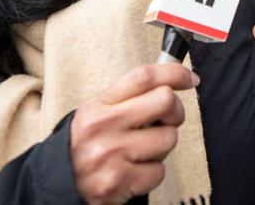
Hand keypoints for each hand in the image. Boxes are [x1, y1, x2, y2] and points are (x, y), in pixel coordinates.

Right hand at [70, 63, 197, 204]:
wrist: (65, 182)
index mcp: (99, 105)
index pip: (143, 77)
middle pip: (165, 101)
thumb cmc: (92, 142)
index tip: (190, 78)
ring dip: (162, 146)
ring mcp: (110, 155)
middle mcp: (102, 127)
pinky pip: (160, 171)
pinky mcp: (118, 182)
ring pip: (168, 138)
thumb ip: (133, 94)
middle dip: (174, 112)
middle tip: (165, 121)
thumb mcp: (102, 110)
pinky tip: (135, 170)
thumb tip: (175, 78)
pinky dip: (153, 172)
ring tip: (142, 150)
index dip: (174, 73)